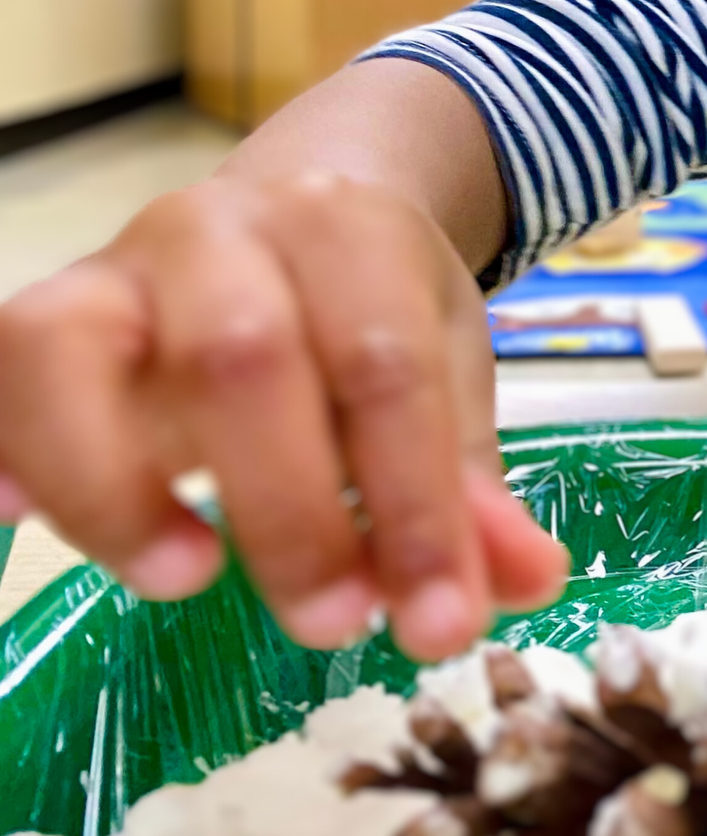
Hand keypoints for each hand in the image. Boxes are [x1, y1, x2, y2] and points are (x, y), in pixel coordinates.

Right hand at [0, 172, 567, 659]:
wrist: (296, 211)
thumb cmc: (373, 313)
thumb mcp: (446, 372)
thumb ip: (474, 488)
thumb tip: (525, 588)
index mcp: (349, 231)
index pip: (387, 371)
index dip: (418, 507)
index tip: (443, 622)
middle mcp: (224, 229)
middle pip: (242, 359)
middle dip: (291, 512)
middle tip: (336, 624)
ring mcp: (116, 268)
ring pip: (72, 352)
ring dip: (118, 488)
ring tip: (186, 579)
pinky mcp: (40, 317)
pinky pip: (0, 375)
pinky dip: (11, 456)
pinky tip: (24, 524)